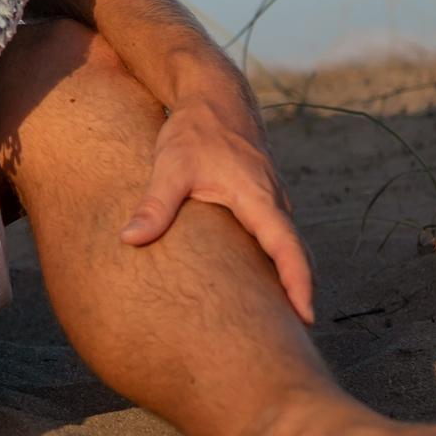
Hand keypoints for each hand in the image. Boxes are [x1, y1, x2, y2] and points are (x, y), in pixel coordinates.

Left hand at [122, 89, 316, 322]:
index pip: (287, 247)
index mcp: (258, 197)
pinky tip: (263, 289)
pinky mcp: (263, 201)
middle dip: (300, 295)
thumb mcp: (170, 165)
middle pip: (296, 256)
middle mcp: (274, 202)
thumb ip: (154, 205)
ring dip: (290, 281)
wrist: (214, 97)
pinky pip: (277, 239)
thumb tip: (129, 239)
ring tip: (283, 325)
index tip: (306, 317)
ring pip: (287, 248)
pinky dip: (278, 263)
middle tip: (297, 338)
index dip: (299, 283)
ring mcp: (272, 202)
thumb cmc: (194, 130)